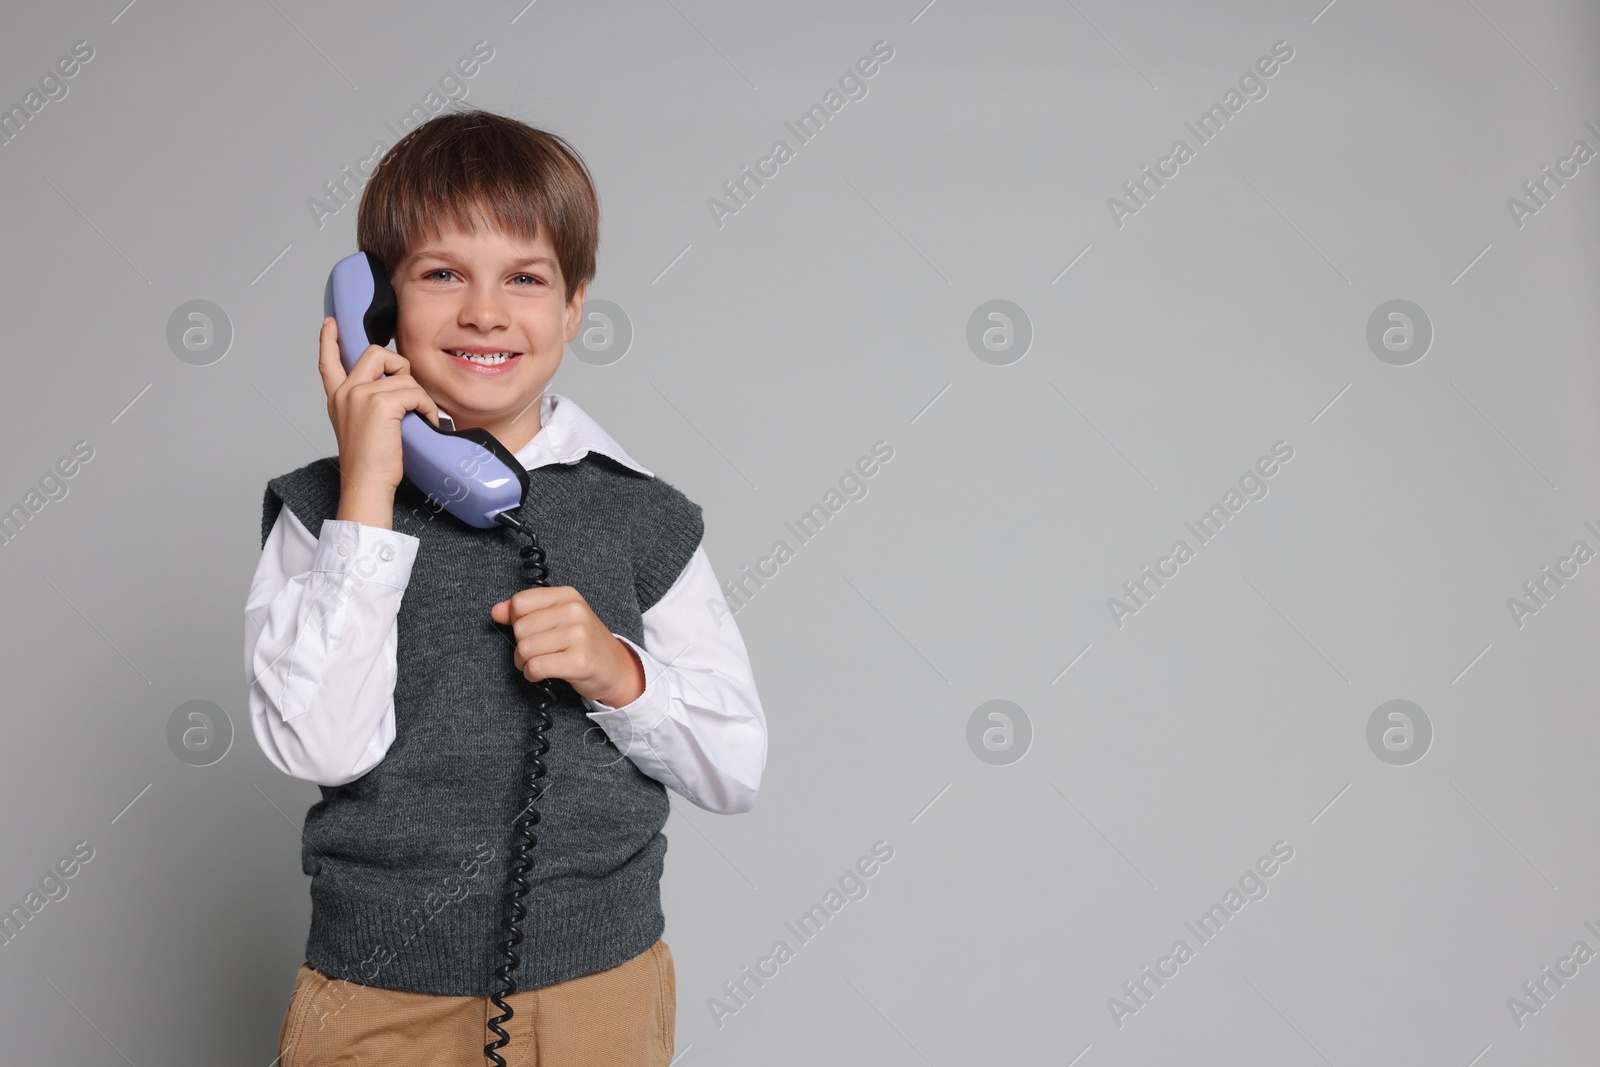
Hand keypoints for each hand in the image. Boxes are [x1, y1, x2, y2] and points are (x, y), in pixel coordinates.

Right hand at [318, 316, 441, 520]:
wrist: (366, 483)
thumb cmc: (369, 463)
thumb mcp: (359, 426)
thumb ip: (367, 403)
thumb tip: (394, 386)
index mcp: (337, 397)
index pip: (329, 361)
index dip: (329, 340)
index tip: (331, 323)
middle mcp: (346, 391)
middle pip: (375, 352)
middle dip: (399, 365)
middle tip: (408, 392)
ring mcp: (361, 395)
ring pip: (403, 376)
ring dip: (419, 397)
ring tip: (420, 417)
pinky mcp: (380, 403)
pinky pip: (415, 392)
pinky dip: (428, 407)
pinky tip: (427, 422)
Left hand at [489, 586, 645, 706]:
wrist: (616, 668)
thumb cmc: (583, 642)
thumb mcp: (557, 619)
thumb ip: (524, 612)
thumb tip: (495, 611)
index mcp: (568, 595)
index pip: (520, 602)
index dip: (517, 621)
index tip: (531, 630)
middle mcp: (575, 611)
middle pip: (520, 628)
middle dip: (521, 646)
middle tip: (537, 652)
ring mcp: (579, 635)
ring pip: (525, 649)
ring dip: (524, 663)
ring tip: (539, 663)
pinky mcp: (579, 661)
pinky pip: (536, 667)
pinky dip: (532, 674)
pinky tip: (541, 674)